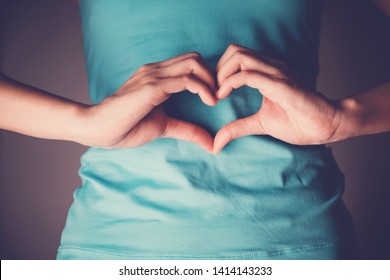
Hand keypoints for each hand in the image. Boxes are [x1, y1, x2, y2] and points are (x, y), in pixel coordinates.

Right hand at [85, 52, 216, 152]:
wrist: (98, 128)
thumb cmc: (126, 126)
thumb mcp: (164, 127)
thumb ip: (187, 130)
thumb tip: (211, 144)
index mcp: (157, 76)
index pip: (190, 63)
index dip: (207, 76)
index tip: (215, 96)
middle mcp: (156, 70)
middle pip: (195, 58)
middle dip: (213, 75)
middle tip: (218, 96)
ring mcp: (154, 76)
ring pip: (193, 64)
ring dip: (211, 80)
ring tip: (215, 99)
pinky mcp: (152, 87)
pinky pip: (186, 80)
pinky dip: (203, 88)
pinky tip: (209, 102)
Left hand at [213, 44, 343, 153]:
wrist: (326, 125)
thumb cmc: (298, 122)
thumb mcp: (260, 124)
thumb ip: (237, 128)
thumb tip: (216, 144)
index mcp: (267, 72)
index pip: (236, 56)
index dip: (220, 71)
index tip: (214, 93)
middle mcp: (271, 67)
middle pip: (234, 50)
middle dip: (217, 69)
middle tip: (214, 91)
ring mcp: (276, 72)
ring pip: (239, 56)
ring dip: (221, 73)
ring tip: (218, 93)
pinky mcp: (280, 84)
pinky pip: (249, 74)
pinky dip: (230, 82)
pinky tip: (223, 96)